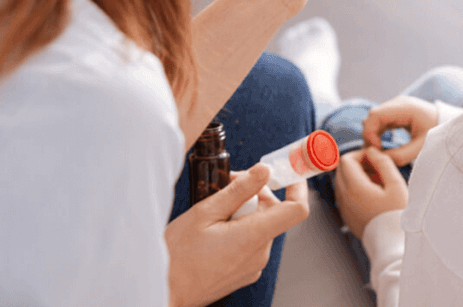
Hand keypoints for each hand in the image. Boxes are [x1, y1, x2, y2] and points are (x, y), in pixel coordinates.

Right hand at [165, 164, 308, 306]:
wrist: (165, 291)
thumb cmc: (178, 256)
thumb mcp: (204, 213)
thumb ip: (238, 190)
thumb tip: (263, 171)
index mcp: (253, 236)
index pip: (296, 210)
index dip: (297, 187)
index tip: (288, 173)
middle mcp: (259, 253)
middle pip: (273, 214)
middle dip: (256, 195)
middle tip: (228, 185)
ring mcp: (253, 265)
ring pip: (261, 226)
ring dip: (245, 212)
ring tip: (215, 212)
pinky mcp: (245, 272)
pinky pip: (252, 242)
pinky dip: (240, 229)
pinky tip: (216, 229)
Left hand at [333, 147, 407, 238]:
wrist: (392, 245)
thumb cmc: (396, 216)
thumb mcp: (396, 184)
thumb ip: (383, 162)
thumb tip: (372, 151)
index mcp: (355, 188)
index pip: (346, 160)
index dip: (360, 154)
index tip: (374, 158)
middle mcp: (344, 197)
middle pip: (341, 169)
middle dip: (357, 164)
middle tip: (377, 169)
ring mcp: (344, 208)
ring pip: (342, 181)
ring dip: (356, 176)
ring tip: (378, 183)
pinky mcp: (347, 216)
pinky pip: (345, 195)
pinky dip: (355, 189)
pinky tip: (373, 195)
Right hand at [362, 95, 437, 165]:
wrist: (449, 123)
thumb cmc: (438, 132)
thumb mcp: (422, 146)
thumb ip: (402, 155)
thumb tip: (383, 159)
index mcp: (405, 108)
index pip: (375, 115)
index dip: (370, 132)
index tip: (376, 149)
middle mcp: (398, 103)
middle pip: (372, 116)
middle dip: (370, 135)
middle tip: (376, 153)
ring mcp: (396, 106)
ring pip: (374, 119)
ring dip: (373, 134)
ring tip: (379, 150)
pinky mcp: (396, 112)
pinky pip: (380, 121)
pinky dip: (378, 132)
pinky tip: (382, 145)